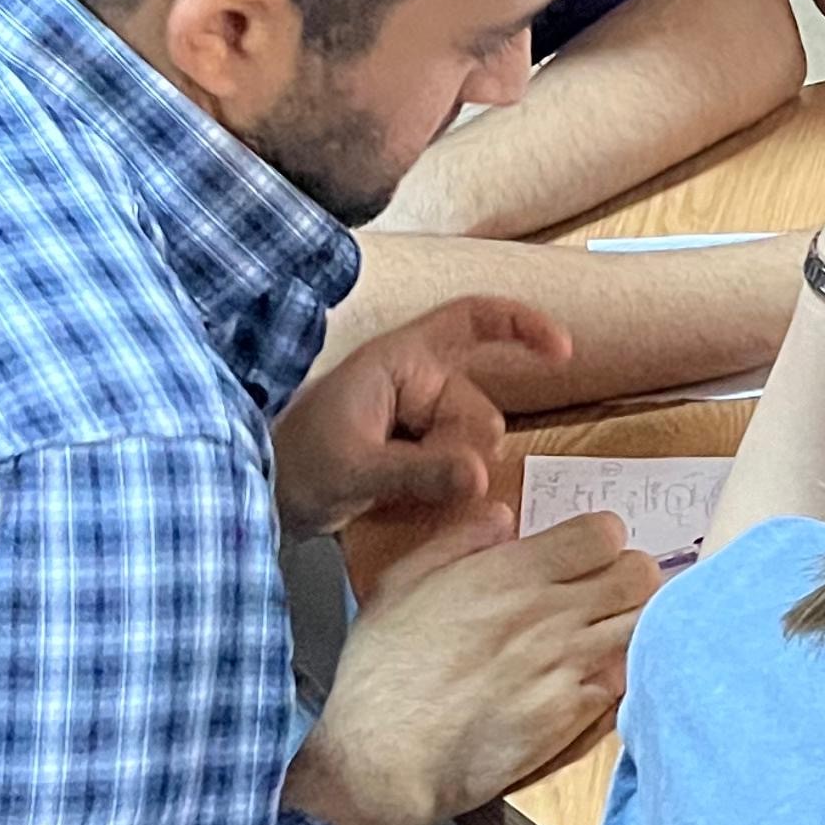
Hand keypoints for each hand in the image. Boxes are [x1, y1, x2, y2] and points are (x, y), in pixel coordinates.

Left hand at [270, 299, 571, 536]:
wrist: (262, 497)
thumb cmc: (294, 465)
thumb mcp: (354, 469)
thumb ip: (419, 473)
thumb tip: (483, 475)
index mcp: (401, 360)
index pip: (473, 321)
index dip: (523, 326)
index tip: (562, 351)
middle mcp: (417, 382)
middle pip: (480, 413)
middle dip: (461, 453)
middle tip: (409, 481)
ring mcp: (419, 418)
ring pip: (473, 449)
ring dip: (451, 477)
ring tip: (397, 494)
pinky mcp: (418, 450)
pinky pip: (458, 466)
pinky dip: (450, 487)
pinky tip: (420, 503)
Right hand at [294, 507, 658, 824]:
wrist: (387, 760)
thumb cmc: (383, 674)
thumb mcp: (400, 585)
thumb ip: (458, 541)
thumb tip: (502, 516)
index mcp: (511, 574)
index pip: (604, 533)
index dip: (601, 538)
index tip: (585, 553)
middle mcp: (552, 615)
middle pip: (640, 575)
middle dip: (630, 576)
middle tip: (607, 591)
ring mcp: (569, 667)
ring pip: (644, 625)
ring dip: (631, 623)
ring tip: (603, 634)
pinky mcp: (575, 716)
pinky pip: (626, 680)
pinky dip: (617, 675)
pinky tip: (590, 682)